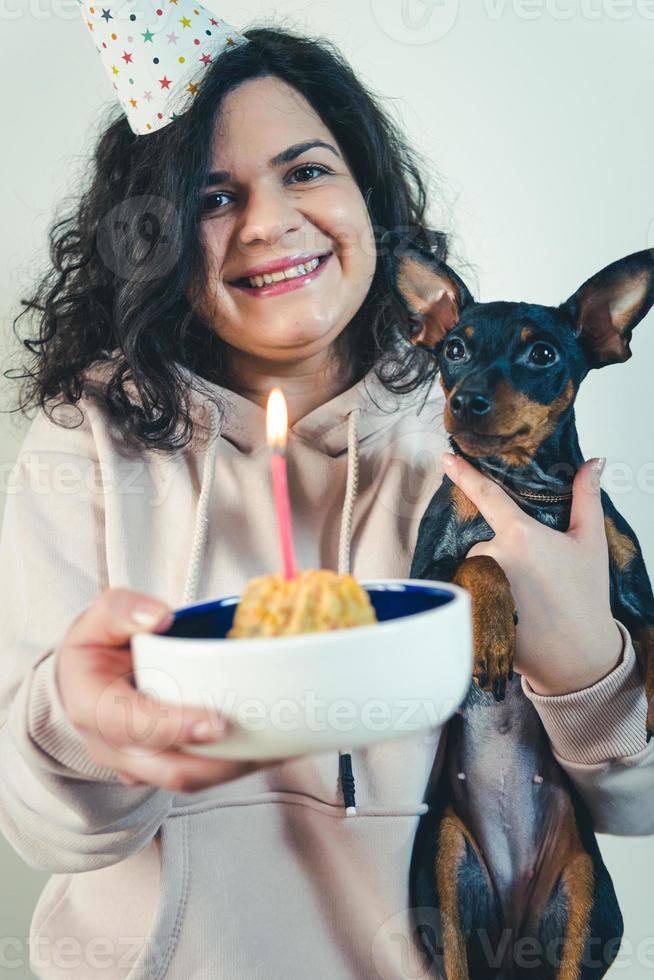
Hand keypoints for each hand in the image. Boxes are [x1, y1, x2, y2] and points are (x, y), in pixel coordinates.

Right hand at [55, 587, 299, 790]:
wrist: (89, 680)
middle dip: (219, 761)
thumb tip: (158, 616)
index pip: (128, 724)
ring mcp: (139, 764)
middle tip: (262, 742)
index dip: (172, 728)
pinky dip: (239, 765)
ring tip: (281, 747)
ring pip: (192, 778)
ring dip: (238, 767)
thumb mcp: (99, 619)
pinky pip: (203, 775)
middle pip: (169, 767)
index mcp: (91, 705)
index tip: (215, 722)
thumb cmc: (99, 647)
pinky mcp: (165, 768)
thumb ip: (122, 611)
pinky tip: (275, 748)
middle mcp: (112, 746)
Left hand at [441, 453, 622, 695]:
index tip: (446, 457)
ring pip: (477, 566)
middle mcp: (493, 556)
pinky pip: (470, 590)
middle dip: (504, 552)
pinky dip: (486, 597)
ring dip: (494, 576)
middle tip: (535, 578)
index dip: (464, 474)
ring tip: (525, 599)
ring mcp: (478, 584)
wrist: (576, 655)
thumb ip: (586, 498)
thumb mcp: (590, 543)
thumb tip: (594, 462)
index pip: (487, 495)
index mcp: (521, 535)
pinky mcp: (470, 608)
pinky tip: (512, 612)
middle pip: (485, 540)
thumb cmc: (586, 598)